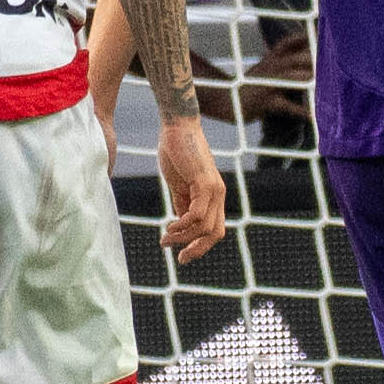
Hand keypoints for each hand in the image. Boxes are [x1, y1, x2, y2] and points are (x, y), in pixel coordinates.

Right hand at [154, 116, 228, 263]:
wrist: (176, 126)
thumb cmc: (176, 152)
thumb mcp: (178, 184)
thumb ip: (182, 203)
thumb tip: (180, 224)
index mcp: (213, 196)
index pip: (215, 229)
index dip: (200, 245)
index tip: (181, 254)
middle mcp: (218, 194)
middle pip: (216, 233)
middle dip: (197, 249)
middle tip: (179, 258)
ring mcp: (214, 189)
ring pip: (205, 227)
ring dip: (184, 238)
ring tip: (166, 239)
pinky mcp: (204, 182)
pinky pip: (198, 214)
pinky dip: (184, 225)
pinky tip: (170, 226)